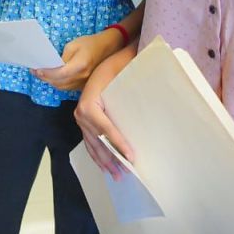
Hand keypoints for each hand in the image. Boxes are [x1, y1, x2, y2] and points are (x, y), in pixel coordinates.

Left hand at [32, 30, 119, 90]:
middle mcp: (82, 78)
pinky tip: (51, 77)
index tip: (35, 69)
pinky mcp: (83, 86)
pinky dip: (57, 83)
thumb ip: (62, 57)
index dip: (46, 73)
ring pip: (62, 87)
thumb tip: (51, 65)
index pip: (59, 74)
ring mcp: (83, 84)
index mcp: (80, 65)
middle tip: (34, 71)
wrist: (108, 49)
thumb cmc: (90, 44)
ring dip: (50, 82)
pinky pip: (67, 88)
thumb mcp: (73, 45)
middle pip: (58, 83)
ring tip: (40, 74)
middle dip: (44, 78)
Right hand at [74, 63, 133, 179]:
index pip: (105, 128)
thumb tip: (153, 90)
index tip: (131, 157)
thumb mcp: (123, 70)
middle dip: (111, 158)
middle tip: (125, 173)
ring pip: (92, 145)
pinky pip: (89, 142)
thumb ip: (134, 81)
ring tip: (118, 175)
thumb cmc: (115, 64)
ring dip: (104, 161)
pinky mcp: (84, 121)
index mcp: (89, 103)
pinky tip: (106, 166)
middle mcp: (81, 112)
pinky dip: (97, 155)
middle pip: (97, 140)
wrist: (102, 58)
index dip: (118, 143)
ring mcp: (81, 118)